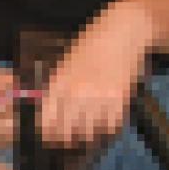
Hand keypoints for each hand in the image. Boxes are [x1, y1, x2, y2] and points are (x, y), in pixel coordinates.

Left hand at [41, 0, 154, 147]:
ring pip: (89, 134)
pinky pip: (111, 126)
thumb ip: (56, 92)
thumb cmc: (91, 46)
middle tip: (75, 136)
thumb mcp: (65, 66)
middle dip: (69, 139)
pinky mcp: (119, 99)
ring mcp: (98, 97)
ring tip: (93, 125)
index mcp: (58, 85)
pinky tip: (108, 118)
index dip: (48, 135)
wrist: (122, 30)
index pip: (46, 124)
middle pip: (66, 134)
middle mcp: (75, 93)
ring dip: (90, 134)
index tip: (53, 136)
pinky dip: (109, 127)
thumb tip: (48, 120)